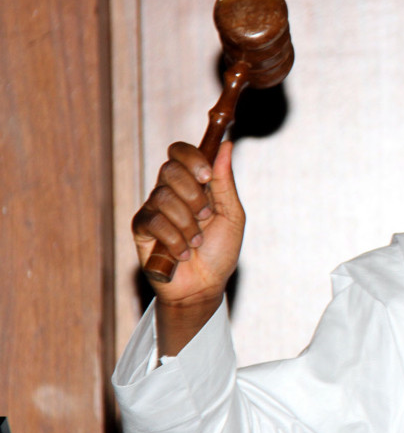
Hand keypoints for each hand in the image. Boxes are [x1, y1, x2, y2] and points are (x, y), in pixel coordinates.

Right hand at [132, 141, 244, 353]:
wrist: (205, 287)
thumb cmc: (220, 251)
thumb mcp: (232, 216)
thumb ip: (225, 182)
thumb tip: (225, 146)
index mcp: (193, 184)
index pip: (180, 152)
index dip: (191, 157)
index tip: (207, 175)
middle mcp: (171, 192)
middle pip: (170, 168)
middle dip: (194, 194)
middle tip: (206, 216)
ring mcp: (154, 210)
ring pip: (163, 196)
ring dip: (187, 223)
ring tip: (197, 242)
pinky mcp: (141, 230)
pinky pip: (153, 221)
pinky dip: (174, 239)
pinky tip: (182, 254)